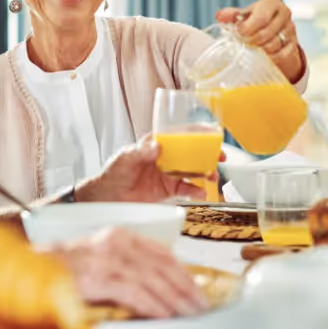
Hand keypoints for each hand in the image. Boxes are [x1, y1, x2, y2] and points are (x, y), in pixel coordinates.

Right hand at [50, 228, 207, 318]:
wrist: (33, 270)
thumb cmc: (67, 270)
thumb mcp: (103, 260)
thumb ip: (129, 266)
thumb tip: (160, 286)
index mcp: (121, 236)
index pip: (161, 252)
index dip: (183, 271)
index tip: (197, 288)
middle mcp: (117, 242)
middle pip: (161, 265)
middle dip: (185, 287)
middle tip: (200, 304)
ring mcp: (107, 258)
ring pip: (152, 278)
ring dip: (174, 299)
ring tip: (189, 312)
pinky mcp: (98, 276)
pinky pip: (133, 291)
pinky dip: (153, 304)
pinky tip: (164, 314)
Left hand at [74, 134, 220, 202]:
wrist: (107, 197)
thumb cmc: (113, 172)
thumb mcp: (125, 157)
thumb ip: (141, 151)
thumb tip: (157, 146)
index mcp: (156, 144)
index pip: (179, 134)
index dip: (196, 133)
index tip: (212, 132)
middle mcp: (165, 158)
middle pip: (191, 153)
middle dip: (208, 153)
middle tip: (220, 156)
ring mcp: (168, 175)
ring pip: (192, 171)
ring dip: (205, 172)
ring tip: (213, 175)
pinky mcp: (167, 191)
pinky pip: (186, 190)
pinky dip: (195, 191)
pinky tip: (202, 192)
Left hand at [216, 0, 305, 82]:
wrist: (274, 25)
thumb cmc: (256, 19)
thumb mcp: (244, 14)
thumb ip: (232, 15)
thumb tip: (220, 16)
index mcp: (272, 3)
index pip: (261, 18)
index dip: (247, 28)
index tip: (238, 33)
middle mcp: (284, 13)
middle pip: (266, 33)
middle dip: (251, 41)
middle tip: (242, 42)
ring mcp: (291, 28)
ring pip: (274, 45)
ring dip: (260, 49)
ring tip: (251, 47)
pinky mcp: (294, 42)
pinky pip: (282, 54)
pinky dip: (271, 57)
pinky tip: (262, 55)